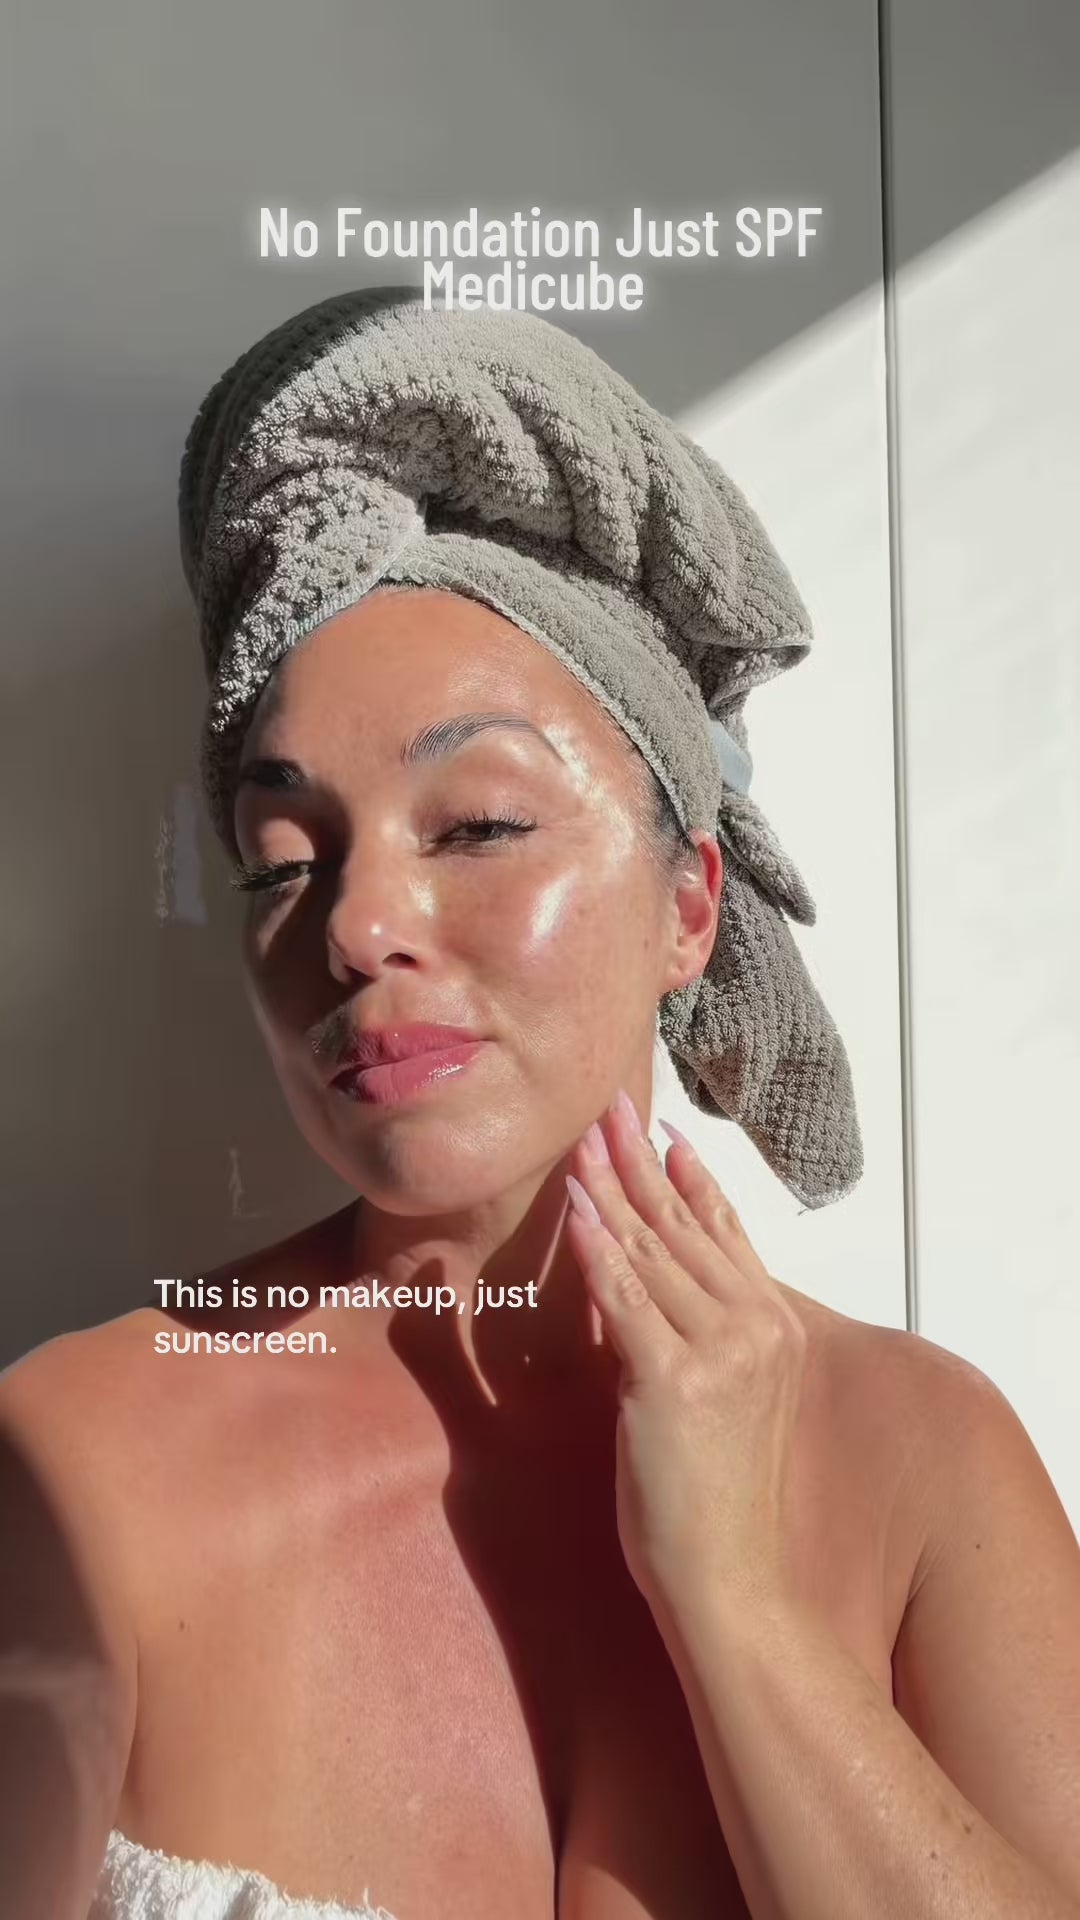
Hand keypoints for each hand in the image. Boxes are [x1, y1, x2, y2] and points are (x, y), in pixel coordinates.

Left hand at [564, 1089, 807, 1621]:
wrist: (732, 1580)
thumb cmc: (719, 1500)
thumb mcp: (724, 1401)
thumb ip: (697, 1337)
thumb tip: (651, 1290)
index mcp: (773, 1328)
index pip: (726, 1230)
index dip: (690, 1177)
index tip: (663, 1133)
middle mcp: (755, 1329)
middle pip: (685, 1226)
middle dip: (639, 1163)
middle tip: (609, 1110)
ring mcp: (719, 1353)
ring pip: (653, 1252)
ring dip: (610, 1191)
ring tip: (581, 1145)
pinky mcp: (673, 1382)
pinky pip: (626, 1299)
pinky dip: (599, 1251)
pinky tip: (578, 1213)